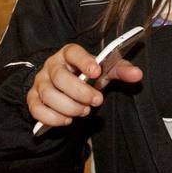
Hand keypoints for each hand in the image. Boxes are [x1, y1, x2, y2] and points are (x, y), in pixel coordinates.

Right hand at [27, 43, 142, 131]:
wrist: (68, 86)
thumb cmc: (87, 76)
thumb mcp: (105, 71)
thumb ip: (121, 70)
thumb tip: (138, 74)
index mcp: (68, 54)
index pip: (73, 52)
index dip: (84, 61)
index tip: (96, 71)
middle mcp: (51, 66)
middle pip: (60, 77)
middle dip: (80, 92)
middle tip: (96, 101)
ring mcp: (40, 82)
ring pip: (48, 94)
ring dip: (68, 106)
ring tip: (83, 111)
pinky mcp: (33, 99)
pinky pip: (36, 109)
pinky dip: (52, 117)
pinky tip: (67, 119)